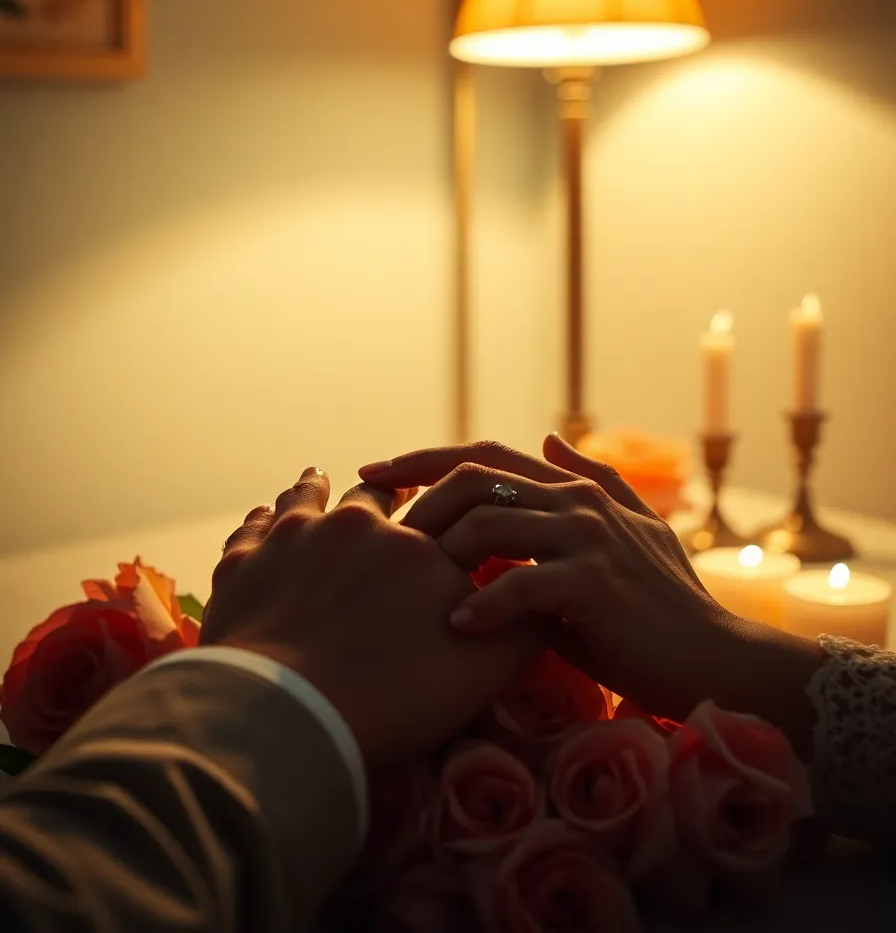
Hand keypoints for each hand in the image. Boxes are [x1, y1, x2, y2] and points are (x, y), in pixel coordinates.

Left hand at [199, 469, 541, 768]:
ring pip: (305, 497)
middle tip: (379, 480)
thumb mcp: (488, 669)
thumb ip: (522, 626)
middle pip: (372, 492)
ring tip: (315, 477)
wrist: (308, 716)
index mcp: (423, 544)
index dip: (440, 497)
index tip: (431, 494)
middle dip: (380, 486)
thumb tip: (539, 600)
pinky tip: (260, 520)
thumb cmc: (403, 698)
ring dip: (313, 487)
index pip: (440, 505)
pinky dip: (258, 522)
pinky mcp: (241, 565)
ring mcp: (295, 539)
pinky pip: (251, 530)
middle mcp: (360, 525)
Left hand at [359, 437, 823, 752]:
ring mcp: (586, 537)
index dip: (424, 458)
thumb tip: (551, 438)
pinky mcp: (594, 581)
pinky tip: (458, 629)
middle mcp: (576, 501)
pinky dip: (484, 605)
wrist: (712, 656)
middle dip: (414, 496)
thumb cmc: (660, 603)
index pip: (485, 457)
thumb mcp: (629, 530)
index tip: (373, 471)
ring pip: (490, 522)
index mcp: (573, 489)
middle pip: (476, 478)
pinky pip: (522, 584)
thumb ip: (592, 480)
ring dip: (442, 554)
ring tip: (408, 586)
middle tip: (372, 527)